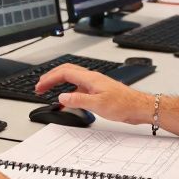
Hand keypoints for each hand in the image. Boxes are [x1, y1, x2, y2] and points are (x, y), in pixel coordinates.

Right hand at [34, 63, 153, 124]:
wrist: (139, 107)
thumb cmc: (124, 104)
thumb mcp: (98, 104)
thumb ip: (78, 100)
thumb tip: (62, 96)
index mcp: (90, 78)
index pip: (64, 72)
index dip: (49, 78)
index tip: (40, 86)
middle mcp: (91, 78)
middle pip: (66, 71)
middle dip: (51, 77)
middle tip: (40, 86)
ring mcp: (95, 84)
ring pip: (72, 79)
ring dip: (59, 84)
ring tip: (49, 91)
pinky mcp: (98, 92)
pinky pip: (79, 88)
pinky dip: (69, 93)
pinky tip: (67, 101)